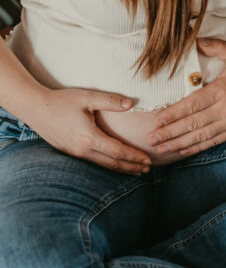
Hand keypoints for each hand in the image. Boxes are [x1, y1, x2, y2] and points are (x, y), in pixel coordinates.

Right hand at [28, 88, 151, 173]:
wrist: (36, 109)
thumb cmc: (62, 101)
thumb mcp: (87, 97)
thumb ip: (110, 100)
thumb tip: (131, 104)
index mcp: (89, 137)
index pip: (117, 152)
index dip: (134, 157)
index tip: (148, 159)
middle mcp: (82, 150)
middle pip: (112, 163)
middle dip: (131, 167)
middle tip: (147, 169)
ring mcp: (75, 154)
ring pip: (102, 165)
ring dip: (120, 169)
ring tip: (135, 170)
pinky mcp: (70, 153)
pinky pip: (93, 163)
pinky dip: (108, 165)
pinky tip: (114, 164)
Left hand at [148, 39, 225, 157]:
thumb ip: (215, 47)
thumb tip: (194, 40)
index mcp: (223, 90)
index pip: (193, 105)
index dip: (173, 114)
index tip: (156, 121)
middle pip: (193, 124)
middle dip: (170, 132)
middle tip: (151, 139)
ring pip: (201, 136)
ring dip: (179, 143)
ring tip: (161, 148)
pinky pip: (213, 141)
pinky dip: (196, 147)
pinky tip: (182, 150)